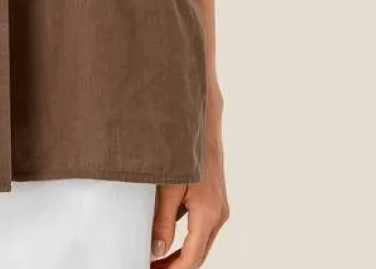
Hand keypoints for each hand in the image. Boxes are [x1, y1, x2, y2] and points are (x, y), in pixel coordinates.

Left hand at [150, 97, 229, 264]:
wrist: (203, 122)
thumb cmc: (183, 150)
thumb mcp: (168, 186)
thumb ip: (162, 221)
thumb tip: (156, 251)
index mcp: (208, 214)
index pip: (191, 258)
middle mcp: (219, 215)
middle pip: (198, 255)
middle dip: (175, 266)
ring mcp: (219, 208)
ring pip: (200, 244)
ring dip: (180, 255)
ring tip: (156, 260)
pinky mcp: (215, 201)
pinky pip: (201, 230)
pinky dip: (186, 241)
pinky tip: (167, 241)